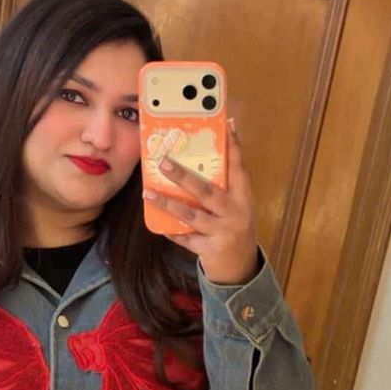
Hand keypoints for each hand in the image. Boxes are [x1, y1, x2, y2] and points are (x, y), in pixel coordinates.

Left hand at [143, 117, 259, 285]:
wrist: (241, 267)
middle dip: (184, 176)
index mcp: (243, 196)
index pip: (238, 166)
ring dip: (168, 203)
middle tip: (163, 162)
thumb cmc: (233, 226)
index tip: (225, 122)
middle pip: (207, 191)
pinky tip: (159, 225)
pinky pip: (187, 239)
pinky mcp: (211, 249)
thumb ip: (222, 185)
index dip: (233, 144)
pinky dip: (173, 232)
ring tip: (147, 194)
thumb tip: (195, 158)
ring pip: (192, 215)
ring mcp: (223, 231)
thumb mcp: (235, 205)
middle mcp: (235, 212)